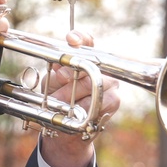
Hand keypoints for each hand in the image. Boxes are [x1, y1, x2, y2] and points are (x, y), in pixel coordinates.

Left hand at [39, 30, 121, 166]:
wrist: (64, 127)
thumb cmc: (58, 100)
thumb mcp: (51, 85)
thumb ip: (56, 75)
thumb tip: (64, 71)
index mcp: (85, 59)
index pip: (86, 42)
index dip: (80, 38)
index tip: (71, 39)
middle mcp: (101, 68)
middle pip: (88, 66)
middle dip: (68, 78)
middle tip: (57, 90)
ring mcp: (110, 82)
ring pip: (91, 85)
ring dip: (71, 97)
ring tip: (59, 105)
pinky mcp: (115, 99)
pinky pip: (98, 101)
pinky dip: (83, 107)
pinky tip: (76, 112)